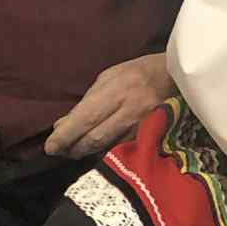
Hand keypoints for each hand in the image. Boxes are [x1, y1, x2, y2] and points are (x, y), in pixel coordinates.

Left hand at [44, 53, 173, 158]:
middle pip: (95, 138)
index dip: (66, 135)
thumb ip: (87, 102)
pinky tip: (97, 151)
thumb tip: (62, 125)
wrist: (176, 77)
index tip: (50, 147)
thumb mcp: (109, 78)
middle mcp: (130, 110)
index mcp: (117, 90)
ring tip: (75, 151)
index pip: (85, 118)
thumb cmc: (138, 73)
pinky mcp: (152, 136)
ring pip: (108, 147)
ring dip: (88, 152)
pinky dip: (106, 151)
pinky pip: (123, 148)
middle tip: (60, 151)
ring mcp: (143, 126)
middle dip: (74, 147)